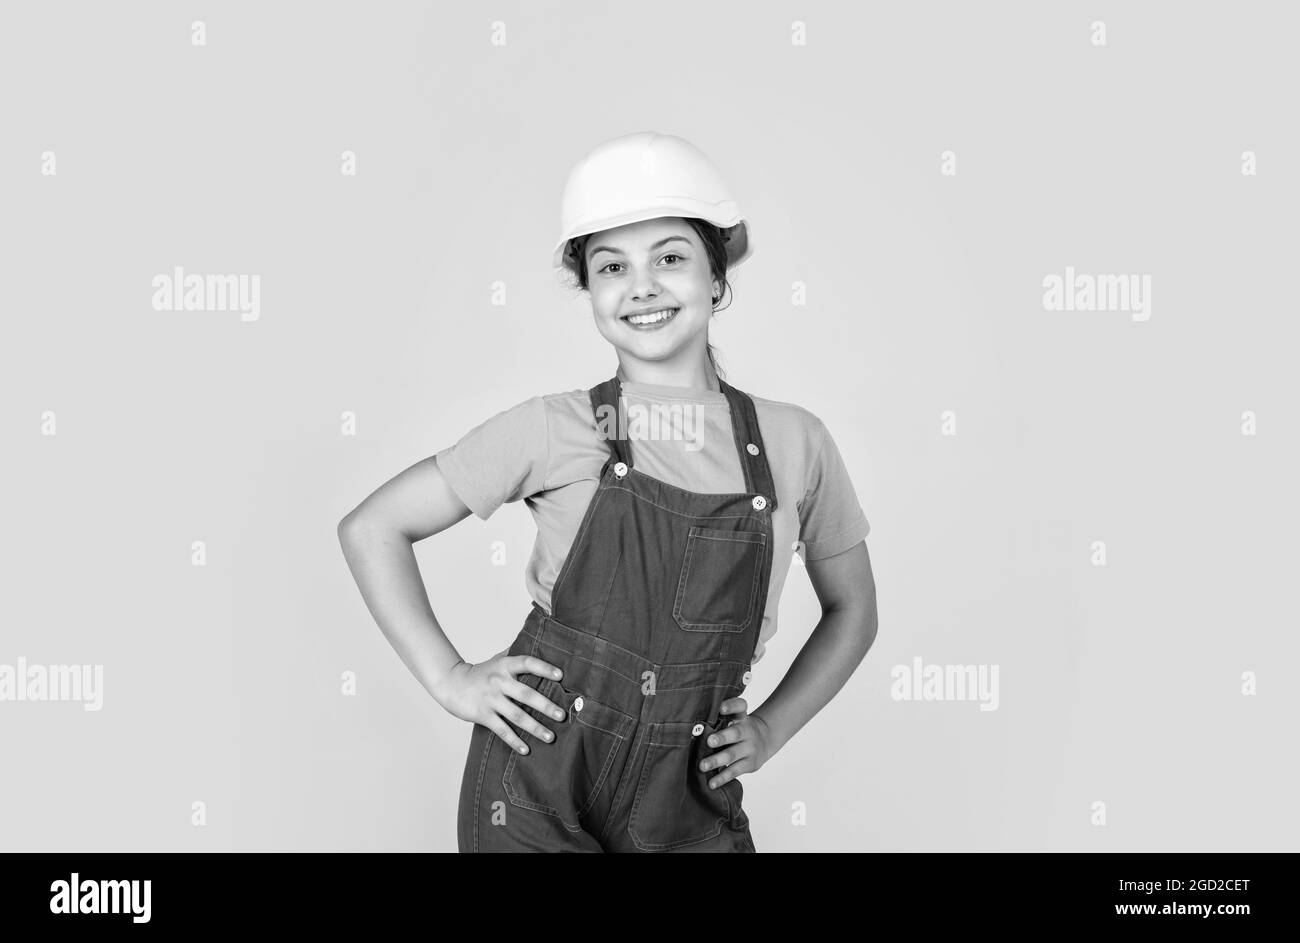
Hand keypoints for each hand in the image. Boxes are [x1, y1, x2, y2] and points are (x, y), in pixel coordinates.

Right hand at [433, 652, 566, 756]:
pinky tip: (526, 749)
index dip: (544, 668)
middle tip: (562, 715)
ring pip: (516, 715)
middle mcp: (498, 681)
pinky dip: (514, 741)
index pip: (527, 663)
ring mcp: (490, 699)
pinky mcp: (482, 715)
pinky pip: (501, 730)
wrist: (451, 683)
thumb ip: (515, 654)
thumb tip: (537, 643)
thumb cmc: (479, 672)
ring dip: (535, 727)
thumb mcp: (496, 659)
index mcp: (504, 665)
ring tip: (550, 737)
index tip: (560, 675)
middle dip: (545, 706)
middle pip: (526, 694)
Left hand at [697, 697, 775, 789]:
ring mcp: (749, 748)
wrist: (765, 740)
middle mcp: (747, 731)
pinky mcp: (749, 764)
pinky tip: (711, 783)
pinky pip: (734, 771)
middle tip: (709, 741)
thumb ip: (718, 719)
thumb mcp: (735, 718)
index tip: (720, 708)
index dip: (731, 706)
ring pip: (732, 754)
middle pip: (736, 733)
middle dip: (722, 737)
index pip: (740, 706)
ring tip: (702, 766)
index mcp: (741, 716)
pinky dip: (722, 778)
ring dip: (716, 760)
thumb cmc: (739, 728)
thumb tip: (691, 726)